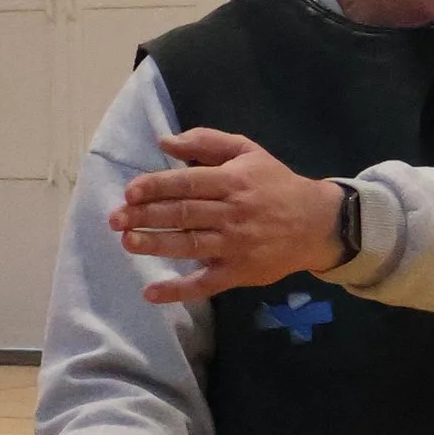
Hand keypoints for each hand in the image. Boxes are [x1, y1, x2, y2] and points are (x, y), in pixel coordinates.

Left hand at [110, 128, 341, 304]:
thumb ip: (206, 142)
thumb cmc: (275, 184)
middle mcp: (232, 213)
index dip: (156, 187)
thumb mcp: (247, 152)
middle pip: (183, 214)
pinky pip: (206, 284)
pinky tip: (152, 293)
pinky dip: (179, 290)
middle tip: (115, 219)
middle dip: (146, 216)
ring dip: (157, 245)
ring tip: (127, 242)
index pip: (187, 184)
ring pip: (190, 245)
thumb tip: (163, 141)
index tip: (130, 192)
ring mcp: (235, 245)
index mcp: (232, 181)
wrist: (317, 223)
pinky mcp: (239, 272)